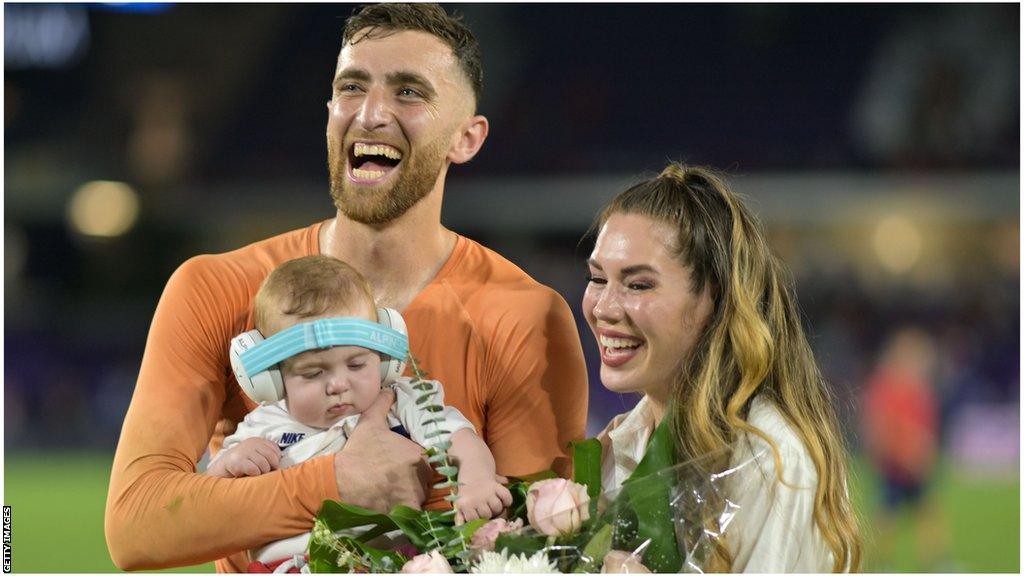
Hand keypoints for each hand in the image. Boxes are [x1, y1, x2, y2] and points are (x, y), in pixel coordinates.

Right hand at [207, 437, 280, 477]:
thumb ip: (267, 455)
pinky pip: (254, 470)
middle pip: (271, 458)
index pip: (275, 450)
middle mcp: (251, 443)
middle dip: (270, 468)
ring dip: (261, 473)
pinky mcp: (237, 461)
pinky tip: (248, 475)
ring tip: (255, 474)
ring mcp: (243, 451)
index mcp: (257, 441)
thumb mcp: (256, 455)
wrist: (221, 468)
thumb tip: (280, 464)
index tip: (271, 467)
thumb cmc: (243, 464)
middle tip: (264, 473)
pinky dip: (254, 475)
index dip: (276, 461)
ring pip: (264, 465)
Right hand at [334, 389, 430, 511]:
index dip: (419, 461)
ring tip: (396, 490)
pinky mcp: (405, 511)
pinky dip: (408, 508)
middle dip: (417, 477)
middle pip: (427, 477)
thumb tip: (390, 390)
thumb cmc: (358, 452)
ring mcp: (413, 495)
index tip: (407, 463)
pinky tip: (395, 502)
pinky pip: (415, 510)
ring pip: (422, 494)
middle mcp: (420, 475)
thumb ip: (383, 405)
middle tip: (401, 477)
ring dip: (413, 493)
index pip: (428, 458)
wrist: (339, 480)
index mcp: (416, 453)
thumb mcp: (370, 423)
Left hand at [455, 477, 512, 522]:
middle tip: (487, 513)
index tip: (478, 521)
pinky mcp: (497, 486)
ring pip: (497, 507)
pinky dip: (508, 501)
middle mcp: (477, 498)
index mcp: (465, 503)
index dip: (476, 522)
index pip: (473, 520)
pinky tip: (505, 502)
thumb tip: (461, 527)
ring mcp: (488, 492)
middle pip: (487, 515)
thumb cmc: (466, 487)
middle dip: (488, 516)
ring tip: (494, 508)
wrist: (472, 464)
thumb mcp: (460, 500)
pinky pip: (506, 496)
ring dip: (498, 510)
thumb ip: (460, 515)